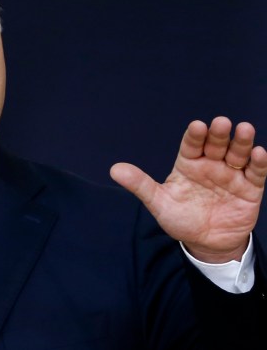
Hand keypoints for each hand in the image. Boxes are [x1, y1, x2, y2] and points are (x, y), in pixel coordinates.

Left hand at [110, 117, 266, 262]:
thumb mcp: (159, 203)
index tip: (197, 126)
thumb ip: (140, 185)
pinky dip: (258, 163)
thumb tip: (114, 170)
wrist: (206, 244)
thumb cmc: (180, 219)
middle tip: (220, 123)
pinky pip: (255, 173)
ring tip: (244, 129)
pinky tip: (259, 153)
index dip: (194, 136)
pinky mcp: (249, 189)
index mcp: (188, 164)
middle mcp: (210, 165)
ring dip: (241, 142)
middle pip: (215, 145)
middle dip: (218, 134)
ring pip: (237, 154)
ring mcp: (230, 175)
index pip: (191, 145)